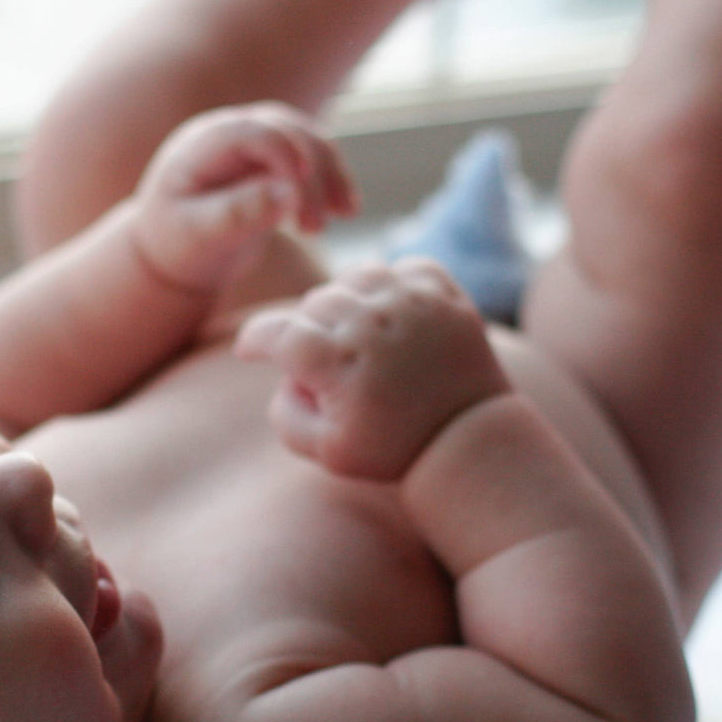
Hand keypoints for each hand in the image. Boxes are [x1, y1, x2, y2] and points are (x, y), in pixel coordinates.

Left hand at [131, 103, 357, 294]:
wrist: (176, 253)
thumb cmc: (178, 245)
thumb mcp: (198, 236)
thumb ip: (236, 214)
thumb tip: (287, 194)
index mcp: (202, 143)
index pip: (253, 133)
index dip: (284, 155)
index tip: (301, 196)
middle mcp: (231, 132)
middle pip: (288, 131)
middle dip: (311, 175)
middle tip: (316, 229)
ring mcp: (256, 142)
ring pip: (309, 140)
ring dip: (331, 175)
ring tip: (344, 215)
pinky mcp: (276, 160)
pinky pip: (314, 159)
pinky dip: (333, 181)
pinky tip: (346, 210)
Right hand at [235, 259, 509, 480]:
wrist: (471, 443)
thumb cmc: (394, 451)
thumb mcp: (325, 452)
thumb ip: (286, 415)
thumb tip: (285, 376)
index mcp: (336, 359)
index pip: (275, 332)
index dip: (254, 340)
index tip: (250, 352)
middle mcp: (370, 321)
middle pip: (314, 304)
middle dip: (305, 330)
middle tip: (319, 362)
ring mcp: (412, 303)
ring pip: (356, 276)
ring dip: (346, 299)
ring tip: (353, 331)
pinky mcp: (447, 296)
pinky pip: (407, 268)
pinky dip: (393, 285)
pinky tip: (391, 312)